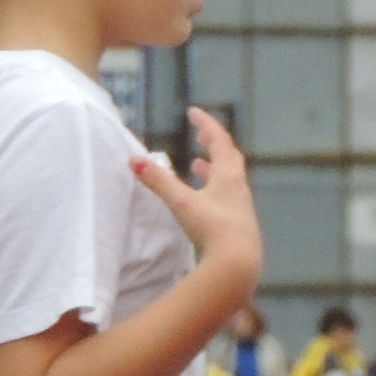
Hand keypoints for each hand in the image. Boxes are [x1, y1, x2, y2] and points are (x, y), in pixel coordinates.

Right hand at [133, 108, 261, 286]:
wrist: (238, 263)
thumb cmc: (213, 228)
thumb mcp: (182, 202)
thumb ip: (159, 182)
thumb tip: (135, 160)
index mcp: (229, 176)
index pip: (220, 141)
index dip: (206, 124)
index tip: (193, 112)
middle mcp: (238, 188)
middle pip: (228, 158)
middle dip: (213, 143)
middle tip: (200, 134)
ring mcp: (240, 207)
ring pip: (227, 179)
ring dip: (212, 168)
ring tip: (198, 164)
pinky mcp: (237, 224)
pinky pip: (225, 198)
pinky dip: (213, 190)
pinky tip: (203, 200)